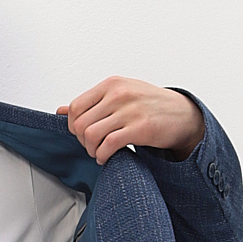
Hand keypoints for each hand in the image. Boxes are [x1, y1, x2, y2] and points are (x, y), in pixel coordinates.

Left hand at [56, 77, 204, 164]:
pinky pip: (108, 145)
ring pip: (90, 135)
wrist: (181, 113)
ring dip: (91, 150)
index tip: (83, 134)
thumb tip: (60, 111)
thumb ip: (91, 102)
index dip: (73, 126)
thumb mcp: (119, 95)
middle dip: (82, 141)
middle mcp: (118, 94)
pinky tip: (107, 157)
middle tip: (92, 146)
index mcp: (111, 84)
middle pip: (80, 124)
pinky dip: (102, 156)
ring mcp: (130, 110)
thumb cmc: (149, 105)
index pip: (76, 107)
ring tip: (99, 152)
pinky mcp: (140, 128)